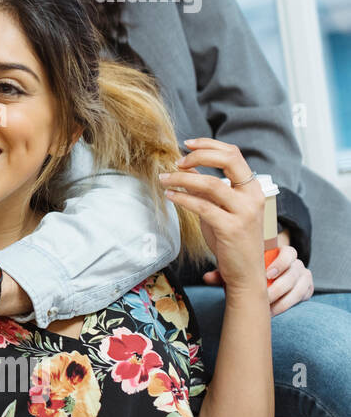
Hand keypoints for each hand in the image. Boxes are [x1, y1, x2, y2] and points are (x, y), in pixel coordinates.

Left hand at [160, 138, 265, 292]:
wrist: (246, 272)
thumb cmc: (232, 240)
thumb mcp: (221, 210)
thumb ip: (208, 191)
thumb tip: (185, 172)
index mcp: (252, 188)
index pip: (234, 154)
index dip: (209, 145)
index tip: (187, 144)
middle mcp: (252, 196)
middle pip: (229, 160)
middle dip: (200, 155)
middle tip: (178, 161)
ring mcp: (244, 212)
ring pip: (211, 183)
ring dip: (182, 178)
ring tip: (164, 179)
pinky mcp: (231, 228)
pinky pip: (202, 206)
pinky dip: (183, 198)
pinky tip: (171, 196)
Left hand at [201, 229, 313, 316]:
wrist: (269, 280)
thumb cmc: (250, 271)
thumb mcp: (238, 269)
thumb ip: (224, 272)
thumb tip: (206, 278)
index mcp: (280, 253)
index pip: (288, 253)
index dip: (280, 262)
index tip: (267, 274)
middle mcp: (295, 263)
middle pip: (294, 272)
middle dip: (279, 286)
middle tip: (265, 296)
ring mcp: (303, 276)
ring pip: (299, 287)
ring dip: (283, 299)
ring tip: (267, 308)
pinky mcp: (307, 289)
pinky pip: (303, 297)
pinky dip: (287, 305)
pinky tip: (273, 311)